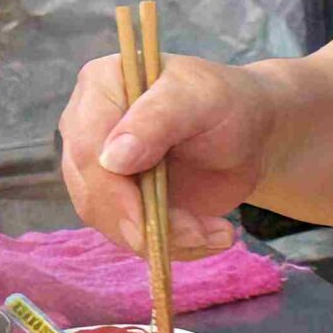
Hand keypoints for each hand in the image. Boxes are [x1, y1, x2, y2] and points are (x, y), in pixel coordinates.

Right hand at [58, 53, 275, 258]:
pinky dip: (173, 245)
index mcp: (100, 86)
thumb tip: (112, 159)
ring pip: (111, 222)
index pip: (85, 147)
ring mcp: (100, 169)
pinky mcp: (119, 201)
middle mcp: (88, 128)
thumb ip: (158, 119)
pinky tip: (212, 235)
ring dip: (166, 239)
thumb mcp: (202, 99)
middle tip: (200, 233)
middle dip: (145, 223)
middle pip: (92, 192)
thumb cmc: (227, 102)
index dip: (110, 190)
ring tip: (217, 232)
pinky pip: (132, 236)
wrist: (247, 134)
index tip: (144, 221)